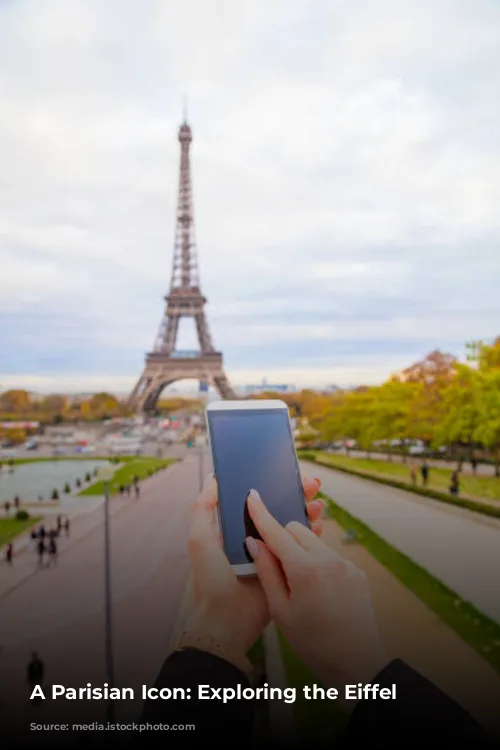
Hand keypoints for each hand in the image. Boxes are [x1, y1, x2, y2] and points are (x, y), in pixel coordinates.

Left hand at [185, 475, 323, 663]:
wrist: (227, 621)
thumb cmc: (210, 580)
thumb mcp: (200, 540)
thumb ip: (203, 509)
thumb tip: (213, 479)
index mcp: (234, 529)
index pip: (256, 500)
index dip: (271, 485)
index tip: (287, 473)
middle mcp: (253, 539)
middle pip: (278, 509)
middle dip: (295, 495)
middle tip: (312, 485)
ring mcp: (270, 554)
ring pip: (292, 526)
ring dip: (306, 512)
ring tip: (318, 504)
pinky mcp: (283, 570)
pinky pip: (299, 548)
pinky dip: (311, 535)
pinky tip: (319, 525)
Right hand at [245, 489, 386, 692]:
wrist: (357, 664)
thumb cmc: (313, 643)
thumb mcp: (281, 611)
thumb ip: (267, 572)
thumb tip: (255, 543)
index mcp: (306, 570)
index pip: (277, 533)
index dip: (262, 514)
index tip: (252, 496)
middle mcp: (328, 560)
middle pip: (296, 530)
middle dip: (281, 538)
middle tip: (274, 562)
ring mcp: (345, 564)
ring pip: (314, 541)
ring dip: (300, 549)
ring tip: (296, 581)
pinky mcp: (355, 572)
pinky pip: (328, 555)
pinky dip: (316, 561)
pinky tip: (315, 589)